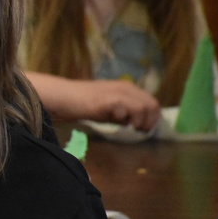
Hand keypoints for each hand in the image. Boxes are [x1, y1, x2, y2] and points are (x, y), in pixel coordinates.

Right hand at [27, 73, 160, 131]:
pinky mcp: (111, 99)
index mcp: (127, 88)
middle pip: (152, 105)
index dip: (151, 118)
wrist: (64, 97)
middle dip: (149, 121)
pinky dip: (126, 119)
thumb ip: (123, 114)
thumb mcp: (108, 109)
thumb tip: (137, 125)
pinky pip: (130, 110)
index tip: (142, 129)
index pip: (152, 102)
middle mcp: (126, 88)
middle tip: (138, 131)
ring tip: (129, 128)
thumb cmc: (83, 104)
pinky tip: (116, 122)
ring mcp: (119, 92)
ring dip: (140, 122)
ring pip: (145, 107)